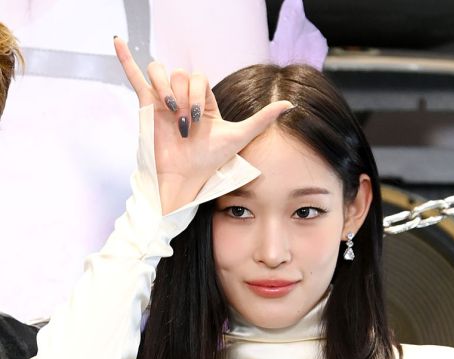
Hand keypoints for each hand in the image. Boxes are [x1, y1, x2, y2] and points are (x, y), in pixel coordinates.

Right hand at [113, 37, 293, 212]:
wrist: (183, 177)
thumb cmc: (209, 161)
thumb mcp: (239, 136)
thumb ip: (262, 118)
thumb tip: (290, 103)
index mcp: (201, 100)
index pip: (198, 77)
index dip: (198, 95)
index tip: (196, 123)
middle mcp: (181, 97)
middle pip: (179, 73)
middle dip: (183, 97)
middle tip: (184, 126)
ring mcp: (161, 100)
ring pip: (159, 71)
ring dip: (165, 89)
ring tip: (169, 113)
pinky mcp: (145, 106)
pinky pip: (134, 76)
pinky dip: (125, 58)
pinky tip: (117, 40)